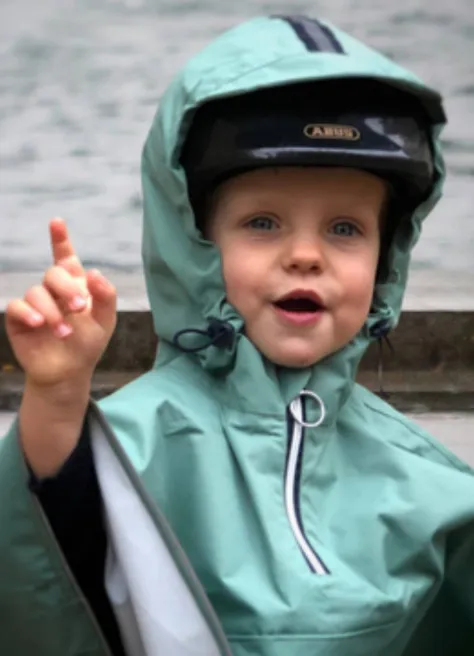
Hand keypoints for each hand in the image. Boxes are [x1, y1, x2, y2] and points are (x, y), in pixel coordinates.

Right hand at [5, 218, 116, 390]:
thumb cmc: (87, 344)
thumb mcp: (105, 321)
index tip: (57, 222)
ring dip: (53, 311)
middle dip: (67, 288)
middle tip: (80, 308)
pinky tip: (39, 323)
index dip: (60, 240)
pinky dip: (28, 312)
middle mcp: (53, 290)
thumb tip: (94, 272)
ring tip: (65, 332)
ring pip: (36, 291)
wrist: (69, 372)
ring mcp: (35, 303)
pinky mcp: (18, 318)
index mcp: (75, 286)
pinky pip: (16, 306)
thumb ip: (106, 296)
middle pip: (54, 273)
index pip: (65, 258)